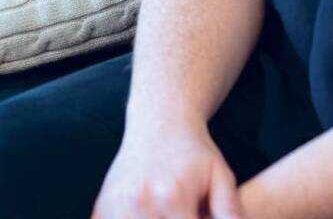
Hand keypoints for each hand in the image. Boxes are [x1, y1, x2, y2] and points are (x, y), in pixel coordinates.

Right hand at [93, 124, 244, 218]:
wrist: (157, 122)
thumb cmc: (195, 152)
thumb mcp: (221, 176)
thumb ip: (230, 211)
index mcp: (171, 197)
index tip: (199, 215)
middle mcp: (139, 202)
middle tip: (187, 209)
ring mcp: (116, 205)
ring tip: (166, 212)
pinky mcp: (102, 207)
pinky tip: (149, 215)